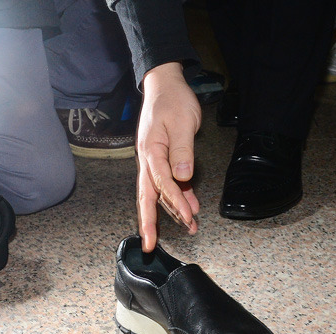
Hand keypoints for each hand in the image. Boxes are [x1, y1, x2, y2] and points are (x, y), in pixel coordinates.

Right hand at [136, 62, 201, 251]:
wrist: (164, 85)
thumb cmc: (172, 100)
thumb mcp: (181, 123)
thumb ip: (182, 151)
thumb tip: (182, 177)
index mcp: (151, 151)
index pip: (162, 182)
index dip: (174, 201)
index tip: (186, 216)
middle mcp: (148, 160)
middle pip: (146, 196)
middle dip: (148, 223)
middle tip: (149, 245)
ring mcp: (153, 162)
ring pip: (159, 193)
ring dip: (171, 212)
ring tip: (188, 228)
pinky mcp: (162, 160)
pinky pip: (168, 184)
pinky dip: (178, 198)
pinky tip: (189, 208)